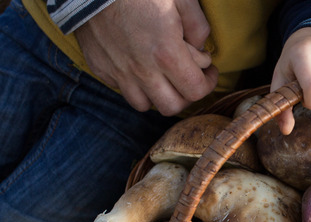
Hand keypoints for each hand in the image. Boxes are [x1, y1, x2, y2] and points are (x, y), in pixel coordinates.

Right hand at [74, 0, 218, 115]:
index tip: (208, 71)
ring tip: (163, 76)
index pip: (196, 90)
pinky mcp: (101, 68)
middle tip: (188, 76)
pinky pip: (122, 89)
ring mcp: (119, 72)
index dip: (208, 83)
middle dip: (186, 94)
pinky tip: (138, 65)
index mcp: (166, 54)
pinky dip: (134, 84)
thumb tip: (202, 48)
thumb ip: (197, 26)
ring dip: (158, 94)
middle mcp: (143, 71)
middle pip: (172, 107)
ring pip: (145, 105)